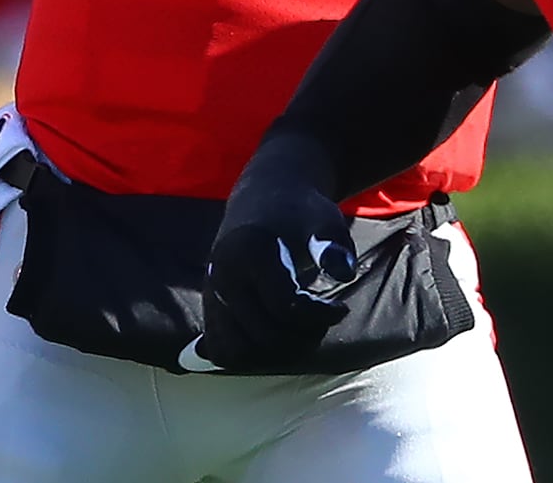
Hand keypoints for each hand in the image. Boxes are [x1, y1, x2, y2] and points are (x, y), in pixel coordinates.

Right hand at [189, 139, 357, 371]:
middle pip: (262, 335)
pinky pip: (220, 349)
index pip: (286, 307)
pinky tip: (275, 335)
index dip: (320, 317)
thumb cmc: (300, 211)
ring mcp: (211, 293)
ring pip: (237, 351)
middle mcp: (223, 274)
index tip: (340, 309)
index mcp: (249, 251)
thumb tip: (344, 273)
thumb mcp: (324, 218)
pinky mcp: (208, 305)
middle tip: (322, 323)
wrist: (264, 198)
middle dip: (301, 338)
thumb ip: (334, 244)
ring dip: (274, 354)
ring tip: (300, 332)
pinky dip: (247, 355)